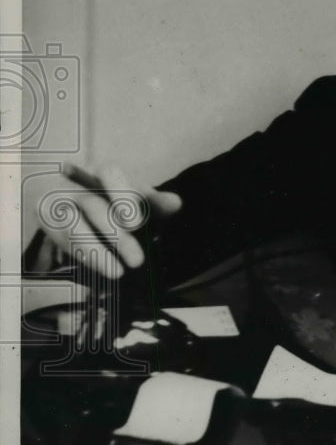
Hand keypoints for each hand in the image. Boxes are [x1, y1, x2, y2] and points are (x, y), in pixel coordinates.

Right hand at [23, 163, 181, 277]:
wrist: (76, 200)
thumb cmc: (115, 198)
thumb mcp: (138, 197)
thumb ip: (155, 200)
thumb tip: (176, 203)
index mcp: (103, 172)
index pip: (108, 173)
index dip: (120, 194)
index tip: (133, 222)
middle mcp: (78, 183)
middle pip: (94, 207)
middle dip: (117, 237)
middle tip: (137, 260)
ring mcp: (60, 202)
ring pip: (75, 229)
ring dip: (98, 253)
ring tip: (119, 272)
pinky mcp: (49, 221)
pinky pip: (66, 242)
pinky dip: (88, 257)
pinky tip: (106, 269)